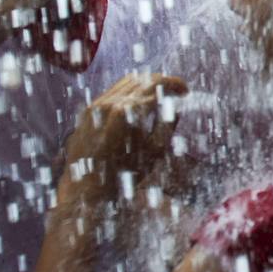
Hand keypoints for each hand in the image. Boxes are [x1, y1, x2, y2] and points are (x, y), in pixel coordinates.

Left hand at [62, 72, 187, 202]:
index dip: (176, 85)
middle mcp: (111, 103)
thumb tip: (175, 105)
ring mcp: (96, 106)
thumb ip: (168, 123)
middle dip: (163, 83)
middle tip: (175, 92)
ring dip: (146, 85)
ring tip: (158, 96)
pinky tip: (138, 104)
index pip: (158, 85)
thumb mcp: (156, 151)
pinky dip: (129, 92)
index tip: (186, 91)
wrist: (86, 191)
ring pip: (126, 82)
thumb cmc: (125, 175)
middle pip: (143, 79)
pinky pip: (112, 92)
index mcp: (130, 111)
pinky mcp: (87, 112)